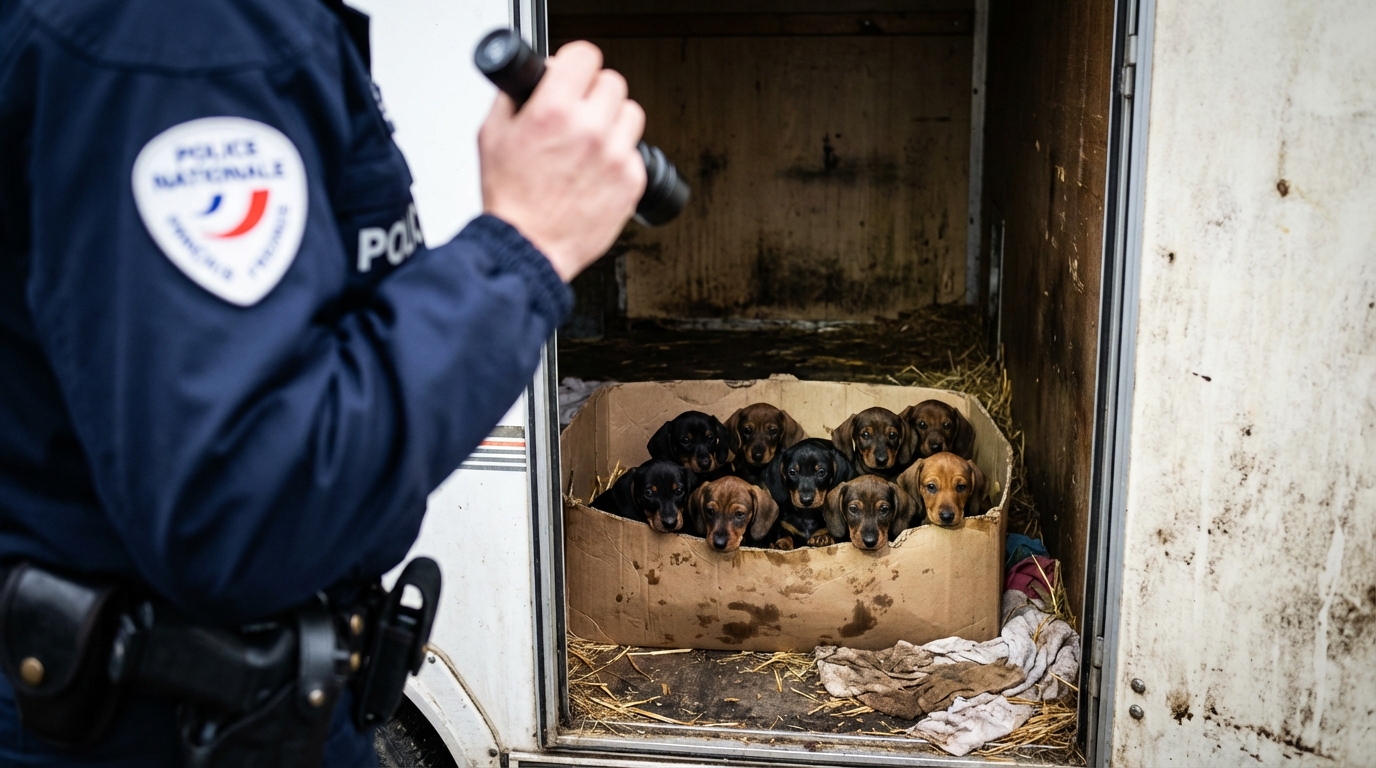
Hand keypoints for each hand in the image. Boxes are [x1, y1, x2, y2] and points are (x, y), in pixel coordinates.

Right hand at [478, 41, 646, 282]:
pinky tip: (596, 171)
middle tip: (579, 111)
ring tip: (592, 142)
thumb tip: (534, 77)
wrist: (529, 246)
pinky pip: (635, 153)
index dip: (576, 64)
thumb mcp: (492, 134)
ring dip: (613, 122)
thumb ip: (515, 96)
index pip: (585, 56)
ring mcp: (616, 156)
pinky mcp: (632, 181)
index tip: (573, 74)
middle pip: (612, 82)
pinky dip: (619, 158)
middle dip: (593, 93)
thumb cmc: (511, 199)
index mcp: (554, 111)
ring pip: (630, 114)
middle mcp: (590, 130)